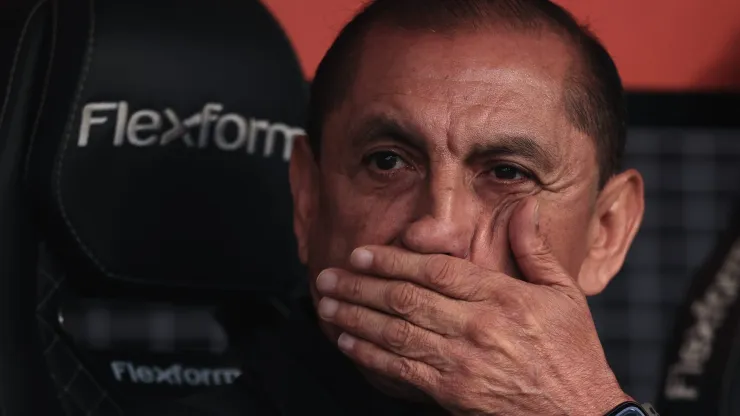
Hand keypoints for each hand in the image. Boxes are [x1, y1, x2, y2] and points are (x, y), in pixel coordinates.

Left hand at [314, 198, 630, 415]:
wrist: (580, 415)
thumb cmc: (572, 353)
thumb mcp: (565, 294)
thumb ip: (535, 249)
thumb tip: (523, 205)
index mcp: (502, 297)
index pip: (436, 270)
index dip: (392, 260)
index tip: (361, 254)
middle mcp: (477, 326)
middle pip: (406, 298)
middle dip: (359, 286)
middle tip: (328, 276)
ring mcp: (462, 361)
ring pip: (397, 331)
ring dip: (355, 316)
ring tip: (325, 304)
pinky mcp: (453, 393)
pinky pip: (402, 369)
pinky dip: (370, 354)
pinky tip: (347, 341)